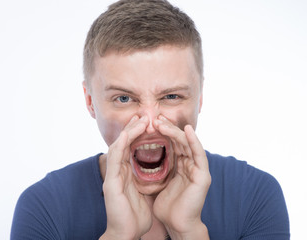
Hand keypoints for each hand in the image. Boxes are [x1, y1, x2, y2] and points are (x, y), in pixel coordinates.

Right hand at [100, 116, 152, 239]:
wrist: (126, 234)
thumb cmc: (135, 216)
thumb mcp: (142, 193)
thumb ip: (144, 180)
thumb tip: (155, 172)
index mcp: (124, 174)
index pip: (129, 149)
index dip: (136, 134)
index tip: (145, 123)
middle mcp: (117, 172)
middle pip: (123, 144)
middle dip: (132, 128)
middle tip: (141, 115)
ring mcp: (112, 176)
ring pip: (118, 147)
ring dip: (128, 132)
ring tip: (138, 119)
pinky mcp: (111, 183)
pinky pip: (115, 159)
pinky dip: (120, 145)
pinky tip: (127, 133)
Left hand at [153, 116, 210, 239]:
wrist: (176, 224)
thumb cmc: (167, 206)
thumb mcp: (159, 182)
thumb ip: (157, 168)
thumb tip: (142, 157)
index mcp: (181, 166)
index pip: (172, 144)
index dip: (162, 133)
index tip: (150, 123)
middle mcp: (190, 165)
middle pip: (179, 141)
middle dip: (167, 128)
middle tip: (154, 118)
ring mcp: (198, 169)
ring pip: (187, 143)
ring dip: (176, 131)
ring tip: (162, 122)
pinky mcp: (202, 176)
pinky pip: (199, 154)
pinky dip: (194, 141)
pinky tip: (187, 130)